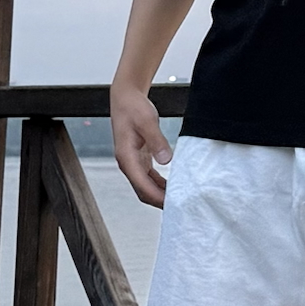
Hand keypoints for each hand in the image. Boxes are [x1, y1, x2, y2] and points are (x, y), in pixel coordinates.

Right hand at [111, 84, 171, 207]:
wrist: (125, 97)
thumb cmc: (133, 107)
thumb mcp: (147, 121)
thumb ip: (157, 141)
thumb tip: (166, 160)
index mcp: (126, 157)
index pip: (142, 186)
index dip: (158, 198)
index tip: (172, 205)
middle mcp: (127, 163)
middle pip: (143, 191)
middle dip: (159, 201)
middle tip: (179, 207)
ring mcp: (132, 162)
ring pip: (145, 187)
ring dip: (160, 195)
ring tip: (178, 200)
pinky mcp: (138, 159)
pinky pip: (148, 178)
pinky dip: (159, 185)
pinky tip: (171, 187)